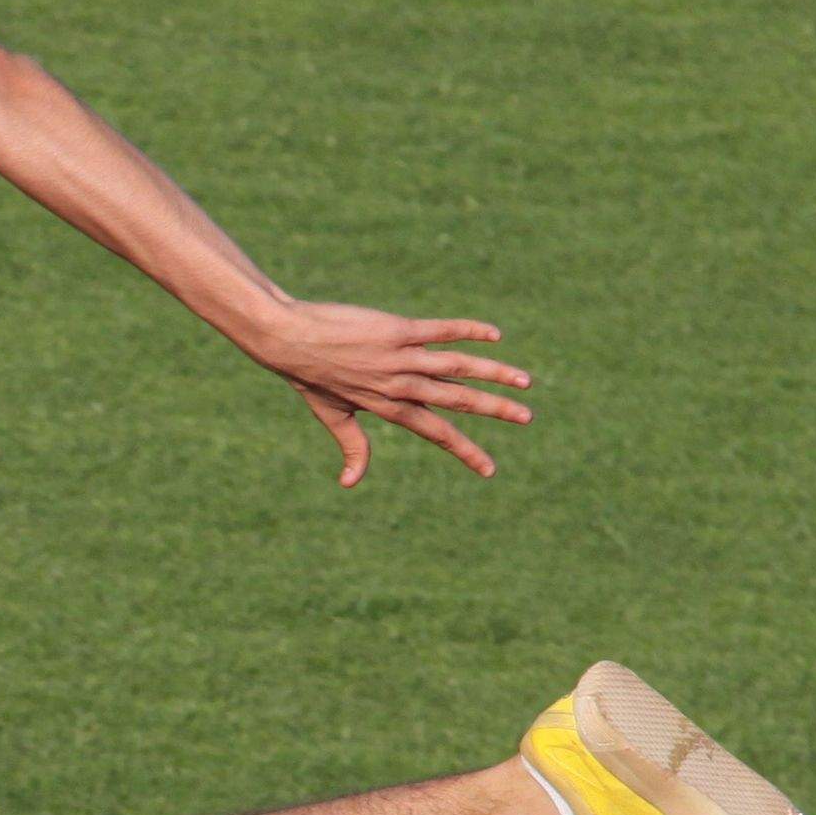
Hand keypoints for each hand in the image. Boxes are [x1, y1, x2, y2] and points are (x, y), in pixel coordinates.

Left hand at [246, 299, 532, 483]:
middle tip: (527, 417)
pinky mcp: (398, 331)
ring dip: (494, 373)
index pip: (437, 434)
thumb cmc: (310, 376)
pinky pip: (442, 330)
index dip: (465, 452)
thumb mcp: (333, 417)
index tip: (490, 470)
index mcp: (391, 409)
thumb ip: (353, 448)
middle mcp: (401, 386)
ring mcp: (401, 358)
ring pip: (458, 367)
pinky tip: (495, 335)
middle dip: (496, 410)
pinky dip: (469, 331)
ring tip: (525, 380)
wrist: (288, 340)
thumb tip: (349, 483)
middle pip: (458, 401)